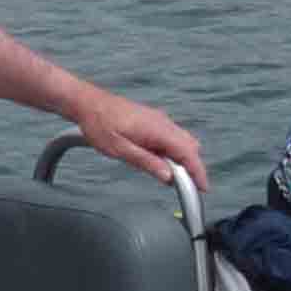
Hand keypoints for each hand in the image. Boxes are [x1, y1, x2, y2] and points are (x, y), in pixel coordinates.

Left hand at [74, 87, 209, 189]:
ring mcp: (159, 119)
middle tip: (186, 187)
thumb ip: (146, 162)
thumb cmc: (99, 124)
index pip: (188, 153)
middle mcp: (163, 122)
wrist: (88, 103)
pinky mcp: (153, 120)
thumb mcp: (120, 149)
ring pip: (183, 141)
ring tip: (170, 176)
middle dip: (192, 167)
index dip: (198, 172)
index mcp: (157, 129)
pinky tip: (160, 160)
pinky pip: (172, 136)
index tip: (203, 187)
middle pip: (190, 147)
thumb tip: (168, 177)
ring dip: (182, 159)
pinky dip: (173, 150)